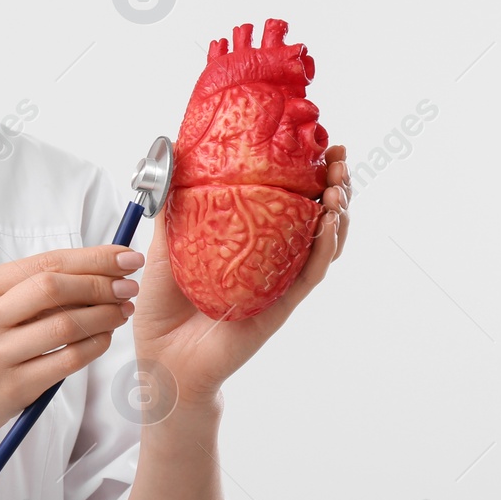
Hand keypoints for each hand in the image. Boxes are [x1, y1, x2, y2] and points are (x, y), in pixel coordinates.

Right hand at [0, 246, 139, 443]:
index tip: (124, 257)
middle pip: (53, 288)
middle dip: (100, 283)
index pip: (44, 262)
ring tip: (122, 310)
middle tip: (128, 285)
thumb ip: (27, 288)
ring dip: (104, 314)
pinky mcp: (12, 386)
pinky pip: (67, 360)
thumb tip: (92, 267)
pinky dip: (95, 345)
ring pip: (65, 324)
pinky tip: (105, 338)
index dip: (91, 258)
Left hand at [130, 144, 351, 404]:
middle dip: (334, 184)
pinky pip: (309, 274)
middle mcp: (270, 258)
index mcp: (248, 239)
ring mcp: (278, 281)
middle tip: (337, 157)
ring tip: (338, 187)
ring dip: (337, 212)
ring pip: (323, 243)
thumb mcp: (163, 245)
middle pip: (316, 215)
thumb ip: (171, 207)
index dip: (305, 171)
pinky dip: (323, 248)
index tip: (316, 143)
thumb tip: (171, 158)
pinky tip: (327, 224)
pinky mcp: (280, 305)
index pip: (286, 199)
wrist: (161, 356)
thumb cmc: (162, 305)